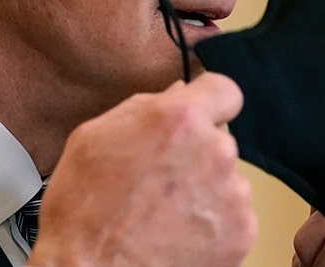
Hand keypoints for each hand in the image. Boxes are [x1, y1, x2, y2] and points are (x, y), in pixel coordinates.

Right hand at [27, 72, 255, 266]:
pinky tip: (177, 233)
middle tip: (160, 179)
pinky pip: (233, 216)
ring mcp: (233, 195)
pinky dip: (211, 224)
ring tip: (164, 213)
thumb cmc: (83, 210)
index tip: (200, 117)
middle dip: (196, 154)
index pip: (224, 91)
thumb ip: (142, 108)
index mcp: (180, 119)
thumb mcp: (94, 137)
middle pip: (219, 140)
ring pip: (226, 180)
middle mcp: (215, 151)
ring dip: (204, 191)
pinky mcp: (241, 233)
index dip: (210, 103)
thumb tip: (177, 94)